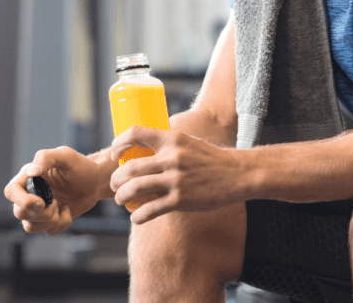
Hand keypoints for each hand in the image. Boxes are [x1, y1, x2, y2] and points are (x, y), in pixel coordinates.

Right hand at [4, 146, 105, 234]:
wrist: (96, 181)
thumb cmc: (80, 166)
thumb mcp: (66, 155)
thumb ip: (46, 158)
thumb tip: (31, 172)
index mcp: (29, 177)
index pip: (11, 192)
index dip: (22, 201)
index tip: (42, 202)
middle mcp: (30, 194)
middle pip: (19, 212)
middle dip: (41, 213)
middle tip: (56, 202)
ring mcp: (39, 209)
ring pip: (30, 226)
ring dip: (50, 220)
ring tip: (62, 206)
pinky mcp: (50, 220)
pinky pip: (47, 231)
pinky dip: (61, 224)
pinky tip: (67, 211)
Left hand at [109, 126, 241, 224]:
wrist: (237, 174)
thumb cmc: (211, 159)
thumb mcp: (189, 143)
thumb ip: (168, 146)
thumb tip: (143, 151)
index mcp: (173, 140)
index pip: (136, 133)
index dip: (119, 143)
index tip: (115, 155)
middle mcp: (172, 158)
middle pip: (130, 168)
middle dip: (116, 179)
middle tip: (115, 184)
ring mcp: (176, 179)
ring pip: (135, 189)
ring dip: (122, 196)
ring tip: (121, 200)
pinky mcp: (181, 200)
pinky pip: (150, 209)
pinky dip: (138, 216)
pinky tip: (137, 218)